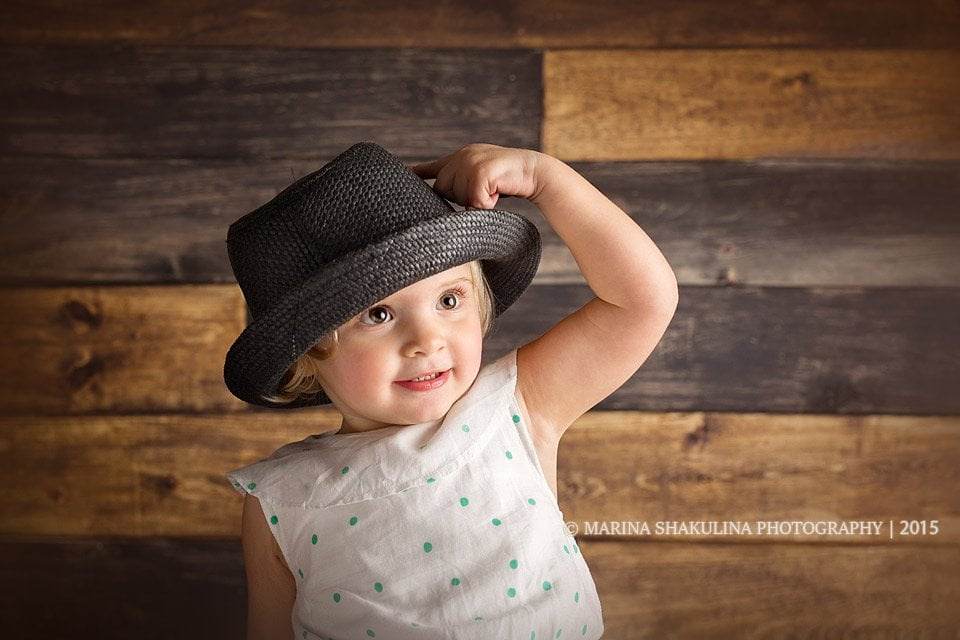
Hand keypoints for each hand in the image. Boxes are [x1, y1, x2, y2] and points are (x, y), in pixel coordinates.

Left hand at [409, 143, 543, 209]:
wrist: (536, 172)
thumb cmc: (510, 181)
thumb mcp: (481, 178)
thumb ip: (463, 184)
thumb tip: (443, 203)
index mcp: (461, 156)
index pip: (434, 167)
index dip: (416, 173)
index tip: (401, 174)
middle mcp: (462, 155)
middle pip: (442, 189)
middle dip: (460, 198)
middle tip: (484, 194)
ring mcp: (471, 161)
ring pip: (457, 196)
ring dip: (475, 202)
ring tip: (493, 193)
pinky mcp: (481, 171)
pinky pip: (473, 201)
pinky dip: (485, 205)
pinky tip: (497, 197)